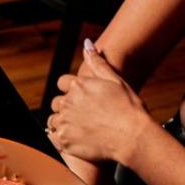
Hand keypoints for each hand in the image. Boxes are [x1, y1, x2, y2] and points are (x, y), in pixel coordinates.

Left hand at [47, 44, 149, 165]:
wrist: (132, 136)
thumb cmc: (129, 108)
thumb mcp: (116, 80)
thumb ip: (98, 63)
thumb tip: (87, 44)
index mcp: (79, 85)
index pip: (63, 82)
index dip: (71, 90)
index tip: (81, 99)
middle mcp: (68, 102)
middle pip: (57, 103)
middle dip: (67, 108)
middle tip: (84, 116)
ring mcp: (64, 121)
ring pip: (54, 120)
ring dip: (62, 123)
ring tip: (80, 129)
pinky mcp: (63, 140)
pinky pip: (51, 138)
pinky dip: (59, 139)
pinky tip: (72, 140)